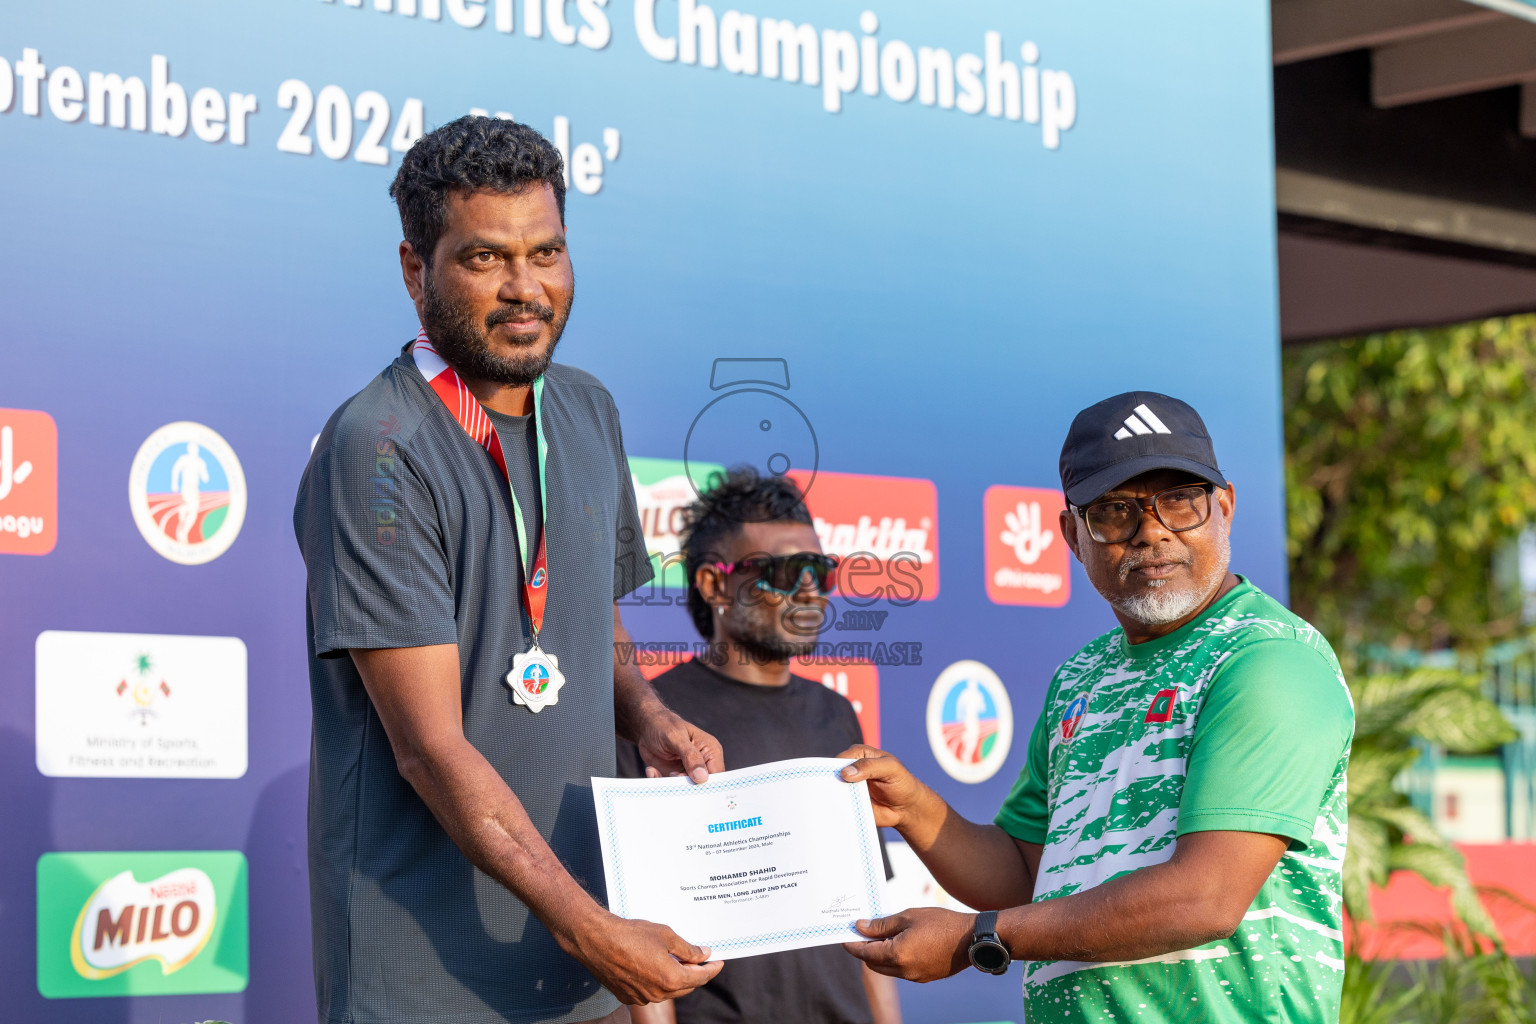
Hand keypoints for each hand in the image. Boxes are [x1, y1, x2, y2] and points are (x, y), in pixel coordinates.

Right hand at [568, 912, 722, 1003]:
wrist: (596, 941)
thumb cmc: (630, 935)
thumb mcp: (666, 935)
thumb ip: (687, 948)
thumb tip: (703, 954)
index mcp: (671, 978)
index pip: (700, 977)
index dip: (712, 969)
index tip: (719, 961)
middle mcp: (658, 993)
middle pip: (686, 987)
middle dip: (695, 973)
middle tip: (700, 958)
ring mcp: (642, 997)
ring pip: (668, 991)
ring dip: (676, 978)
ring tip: (677, 960)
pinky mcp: (628, 996)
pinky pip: (650, 992)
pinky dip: (657, 982)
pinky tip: (655, 966)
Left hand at [635, 708, 723, 783]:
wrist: (645, 727)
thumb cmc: (663, 725)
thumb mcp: (676, 738)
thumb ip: (690, 756)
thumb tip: (702, 777)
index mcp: (711, 751)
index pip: (717, 774)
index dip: (708, 785)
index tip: (692, 785)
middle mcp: (703, 763)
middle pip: (702, 786)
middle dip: (686, 786)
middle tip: (671, 775)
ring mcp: (688, 772)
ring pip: (685, 790)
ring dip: (669, 785)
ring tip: (657, 772)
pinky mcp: (675, 777)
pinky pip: (670, 788)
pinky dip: (659, 782)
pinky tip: (652, 770)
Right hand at [837, 745, 939, 834]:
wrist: (908, 808)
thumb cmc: (901, 783)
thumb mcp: (890, 769)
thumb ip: (870, 766)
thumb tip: (845, 772)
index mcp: (859, 755)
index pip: (841, 759)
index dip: (837, 767)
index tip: (840, 778)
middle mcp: (851, 770)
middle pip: (833, 774)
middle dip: (830, 782)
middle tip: (835, 792)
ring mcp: (849, 787)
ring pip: (832, 790)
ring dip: (832, 797)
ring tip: (835, 804)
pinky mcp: (850, 803)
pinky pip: (838, 805)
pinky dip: (836, 808)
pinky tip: (836, 813)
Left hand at [843, 907, 975, 981]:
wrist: (971, 939)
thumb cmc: (941, 923)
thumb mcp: (908, 916)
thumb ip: (882, 924)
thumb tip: (861, 927)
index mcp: (897, 954)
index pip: (864, 953)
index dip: (852, 945)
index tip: (844, 937)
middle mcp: (904, 971)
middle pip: (873, 964)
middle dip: (864, 950)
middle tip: (863, 933)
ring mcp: (915, 977)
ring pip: (887, 969)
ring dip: (880, 955)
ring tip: (881, 936)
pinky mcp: (925, 977)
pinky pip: (902, 971)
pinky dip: (895, 960)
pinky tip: (899, 943)